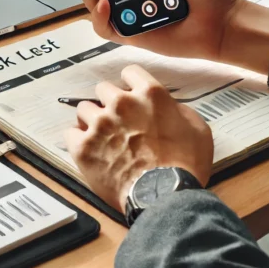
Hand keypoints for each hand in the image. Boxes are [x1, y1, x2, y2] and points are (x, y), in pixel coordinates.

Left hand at [64, 65, 212, 212]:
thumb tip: (167, 108)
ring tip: (101, 136)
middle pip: (103, 89)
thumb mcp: (197, 129)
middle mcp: (121, 103)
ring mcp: (99, 123)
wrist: (165, 195)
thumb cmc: (186, 164)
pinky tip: (89, 148)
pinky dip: (78, 139)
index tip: (131, 94)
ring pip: (84, 108)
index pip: (130, 72)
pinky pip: (70, 133)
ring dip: (92, 120)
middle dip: (110, 102)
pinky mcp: (83, 146)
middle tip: (117, 120)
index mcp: (150, 94)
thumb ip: (178, 110)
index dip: (130, 84)